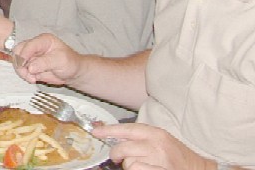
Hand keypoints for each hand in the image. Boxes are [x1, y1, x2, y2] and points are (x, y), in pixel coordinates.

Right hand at [12, 33, 81, 85]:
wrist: (74, 73)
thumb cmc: (70, 63)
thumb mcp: (60, 61)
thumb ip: (44, 63)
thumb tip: (30, 67)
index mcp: (43, 40)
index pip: (28, 45)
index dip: (24, 55)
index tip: (24, 66)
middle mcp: (35, 47)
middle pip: (18, 51)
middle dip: (20, 63)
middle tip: (26, 73)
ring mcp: (32, 56)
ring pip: (18, 61)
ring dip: (22, 71)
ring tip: (31, 78)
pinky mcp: (31, 65)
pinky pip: (22, 70)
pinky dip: (25, 75)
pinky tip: (33, 79)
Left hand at [94, 122, 212, 169]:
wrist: (199, 169)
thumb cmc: (176, 155)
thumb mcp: (160, 139)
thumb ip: (139, 137)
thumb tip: (114, 137)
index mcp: (154, 133)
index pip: (126, 129)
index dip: (108, 131)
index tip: (95, 132)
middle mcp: (156, 145)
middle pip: (122, 148)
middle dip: (117, 154)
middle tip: (118, 157)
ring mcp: (158, 160)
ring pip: (128, 163)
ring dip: (129, 166)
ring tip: (140, 165)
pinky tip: (145, 169)